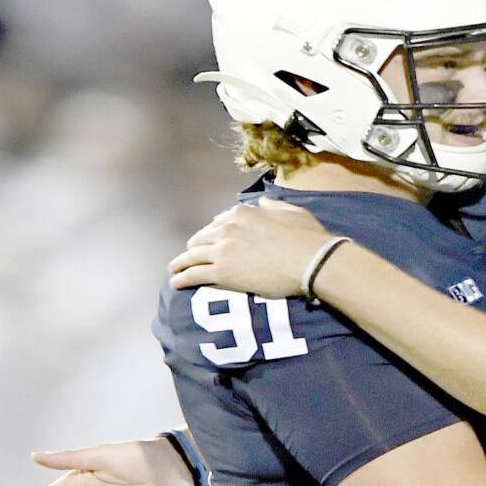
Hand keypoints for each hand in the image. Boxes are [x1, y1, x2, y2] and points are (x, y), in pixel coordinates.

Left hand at [168, 198, 335, 297]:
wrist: (311, 261)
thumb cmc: (307, 237)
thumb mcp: (291, 212)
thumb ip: (273, 206)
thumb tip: (263, 202)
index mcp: (242, 212)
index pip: (219, 222)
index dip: (212, 232)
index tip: (210, 240)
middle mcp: (227, 227)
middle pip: (201, 238)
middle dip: (193, 247)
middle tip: (188, 256)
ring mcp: (222, 250)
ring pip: (192, 256)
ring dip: (181, 263)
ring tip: (174, 270)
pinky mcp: (222, 272)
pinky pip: (194, 274)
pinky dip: (182, 278)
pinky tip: (176, 283)